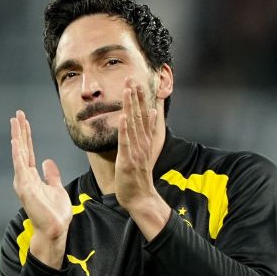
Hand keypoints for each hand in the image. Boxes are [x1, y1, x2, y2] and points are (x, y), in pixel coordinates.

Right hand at [10, 110, 71, 267]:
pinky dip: (17, 154)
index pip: (28, 151)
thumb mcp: (56, 188)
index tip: (24, 121)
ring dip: (17, 137)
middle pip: (21, 149)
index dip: (26, 136)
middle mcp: (25, 177)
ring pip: (19, 154)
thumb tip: (47, 161)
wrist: (55, 229)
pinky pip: (20, 167)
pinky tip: (15, 141)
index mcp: (32, 177)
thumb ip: (51, 175)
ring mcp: (23, 182)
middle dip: (20, 131)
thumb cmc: (55, 212)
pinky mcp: (25, 188)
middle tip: (17, 114)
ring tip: (15, 121)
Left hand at [115, 79, 156, 207]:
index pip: (144, 114)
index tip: (137, 81)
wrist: (141, 197)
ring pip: (133, 125)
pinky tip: (123, 117)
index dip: (140, 97)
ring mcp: (136, 151)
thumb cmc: (139, 174)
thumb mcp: (145, 149)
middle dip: (135, 96)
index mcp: (145, 139)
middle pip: (139, 115)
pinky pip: (126, 143)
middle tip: (131, 78)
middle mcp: (142, 142)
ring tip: (128, 91)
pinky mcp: (128, 160)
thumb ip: (149, 130)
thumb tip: (153, 112)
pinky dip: (125, 130)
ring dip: (130, 107)